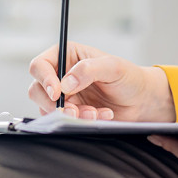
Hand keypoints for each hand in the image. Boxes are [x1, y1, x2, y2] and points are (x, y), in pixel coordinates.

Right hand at [28, 42, 174, 120]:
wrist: (141, 100)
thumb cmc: (129, 78)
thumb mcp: (112, 67)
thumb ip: (87, 70)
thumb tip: (65, 84)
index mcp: (66, 55)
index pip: (40, 66)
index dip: (44, 79)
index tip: (57, 93)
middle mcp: (60, 75)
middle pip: (36, 89)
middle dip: (54, 103)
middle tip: (72, 110)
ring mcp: (63, 95)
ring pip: (48, 108)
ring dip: (70, 114)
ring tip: (93, 113)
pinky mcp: (70, 112)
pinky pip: (63, 121)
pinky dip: (80, 121)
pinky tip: (99, 115)